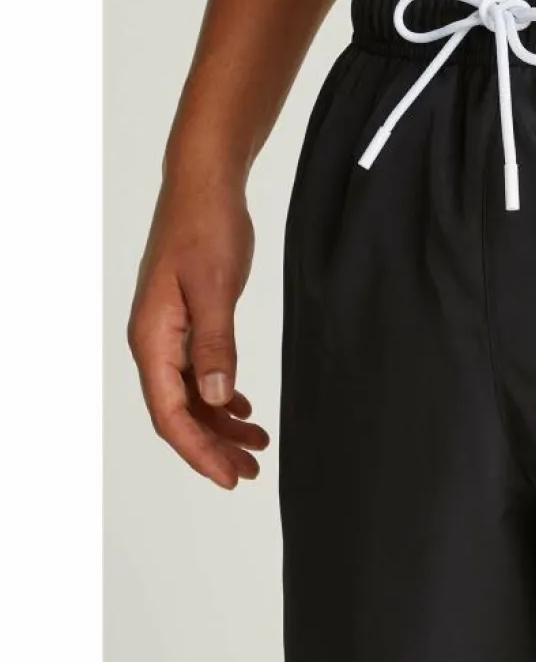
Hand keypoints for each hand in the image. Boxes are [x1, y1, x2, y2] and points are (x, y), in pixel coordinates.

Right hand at [128, 171, 269, 487]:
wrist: (204, 186)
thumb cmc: (206, 228)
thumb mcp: (216, 286)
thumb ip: (216, 344)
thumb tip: (217, 398)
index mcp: (153, 337)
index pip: (170, 412)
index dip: (198, 450)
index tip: (228, 476)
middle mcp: (154, 341)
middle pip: (179, 412)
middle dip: (213, 446)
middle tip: (250, 471)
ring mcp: (168, 333)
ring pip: (191, 395)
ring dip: (220, 424)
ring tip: (256, 446)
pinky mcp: (185, 322)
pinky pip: (198, 373)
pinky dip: (221, 396)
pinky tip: (244, 408)